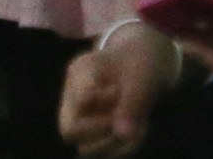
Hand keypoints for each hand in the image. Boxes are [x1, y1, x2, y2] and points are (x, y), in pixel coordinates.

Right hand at [58, 31, 167, 158]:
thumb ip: (133, 101)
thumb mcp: (141, 75)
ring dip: (116, 141)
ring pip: (87, 149)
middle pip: (69, 131)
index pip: (78, 98)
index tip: (117, 89)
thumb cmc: (139, 63)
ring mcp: (83, 119)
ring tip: (135, 120)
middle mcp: (74, 97)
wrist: (143, 64)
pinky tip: (138, 126)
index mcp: (80, 72)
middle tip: (123, 115)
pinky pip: (109, 154)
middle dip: (102, 129)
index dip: (102, 101)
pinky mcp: (98, 136)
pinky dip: (128, 146)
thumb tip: (123, 134)